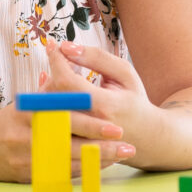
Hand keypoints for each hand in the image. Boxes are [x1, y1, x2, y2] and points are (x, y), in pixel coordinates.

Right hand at [0, 42, 135, 182]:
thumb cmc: (9, 120)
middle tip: (126, 142)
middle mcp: (28, 136)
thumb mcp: (26, 101)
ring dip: (98, 160)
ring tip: (122, 154)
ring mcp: (28, 159)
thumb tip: (69, 62)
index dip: (91, 121)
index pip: (64, 117)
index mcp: (29, 113)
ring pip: (70, 161)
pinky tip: (102, 165)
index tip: (114, 122)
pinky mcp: (29, 176)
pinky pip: (62, 175)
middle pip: (71, 142)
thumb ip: (50, 90)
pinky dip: (84, 170)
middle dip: (101, 143)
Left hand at [49, 40, 166, 167]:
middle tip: (63, 64)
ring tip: (63, 79)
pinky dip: (47, 105)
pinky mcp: (71, 145)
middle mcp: (88, 126)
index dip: (56, 61)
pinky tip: (58, 94)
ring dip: (48, 89)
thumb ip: (97, 58)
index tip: (52, 45)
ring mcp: (78, 139)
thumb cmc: (133, 100)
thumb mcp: (124, 73)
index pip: (67, 82)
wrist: (144, 135)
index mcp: (104, 106)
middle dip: (53, 74)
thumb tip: (66, 46)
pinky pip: (49, 123)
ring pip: (47, 111)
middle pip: (53, 97)